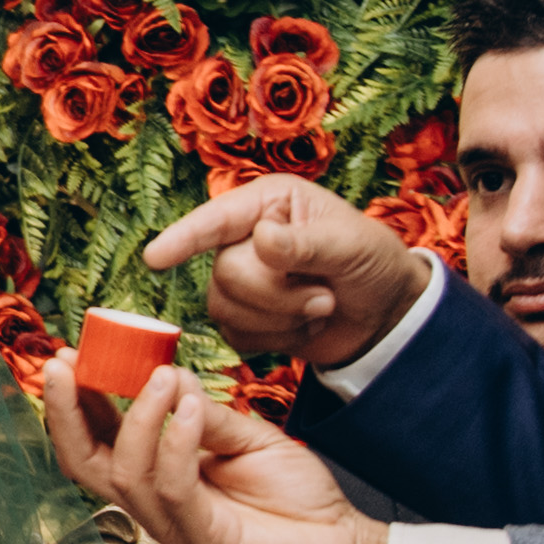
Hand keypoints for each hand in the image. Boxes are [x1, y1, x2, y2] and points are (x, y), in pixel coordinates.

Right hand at [42, 363, 387, 543]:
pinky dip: (175, 443)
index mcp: (159, 478)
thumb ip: (207, 413)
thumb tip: (168, 372)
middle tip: (64, 365)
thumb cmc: (297, 500)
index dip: (76, 401)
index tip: (68, 357)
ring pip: (126, 474)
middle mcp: (155, 504)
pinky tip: (187, 405)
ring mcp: (175, 526)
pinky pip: (174, 489)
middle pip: (85, 463)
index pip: (98, 439)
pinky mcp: (203, 542)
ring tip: (158, 375)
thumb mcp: (249, 439)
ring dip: (136, 417)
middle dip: (66, 412)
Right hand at [146, 178, 435, 371]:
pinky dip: (276, 339)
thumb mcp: (351, 246)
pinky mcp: (245, 318)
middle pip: (226, 272)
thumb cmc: (374, 264)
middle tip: (324, 296)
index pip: (217, 219)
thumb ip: (306, 244)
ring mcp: (242, 279)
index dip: (185, 237)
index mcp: (270, 204)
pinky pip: (236, 335)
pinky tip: (304, 326)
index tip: (156, 257)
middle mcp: (247, 237)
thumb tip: (262, 240)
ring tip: (320, 308)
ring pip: (225, 308)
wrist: (386, 315)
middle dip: (277, 295)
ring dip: (281, 318)